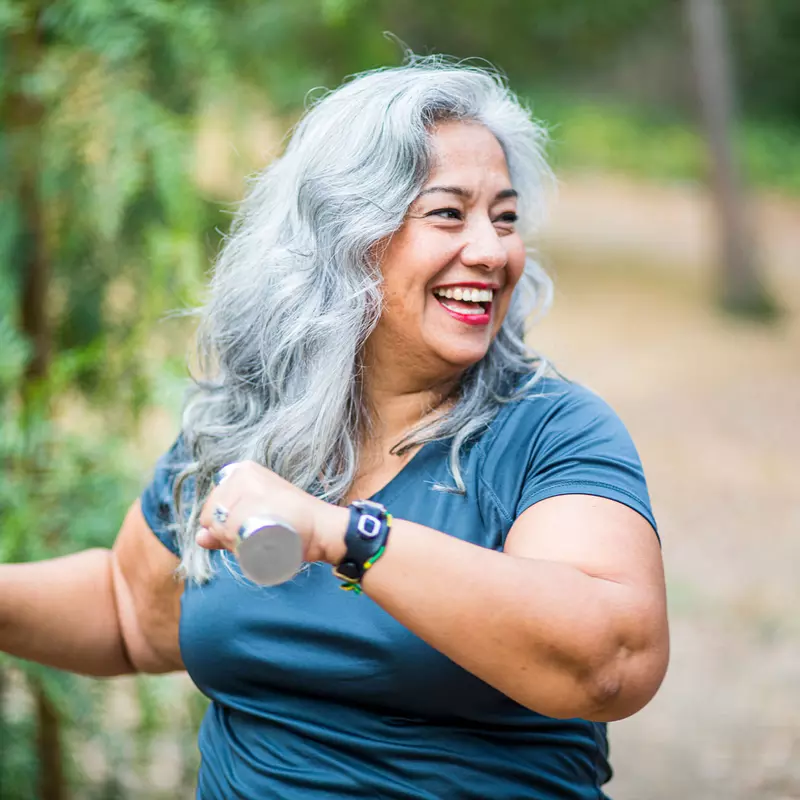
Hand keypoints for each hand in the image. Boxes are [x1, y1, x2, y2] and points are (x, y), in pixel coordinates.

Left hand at [197, 461, 348, 564]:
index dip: (224, 526)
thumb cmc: (290, 523)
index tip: (249, 529)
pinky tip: (258, 539)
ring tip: (260, 538)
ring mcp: (249, 484)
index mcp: (241, 471)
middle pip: (214, 516)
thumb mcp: (253, 522)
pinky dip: (238, 541)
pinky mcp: (256, 498)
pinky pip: (231, 528)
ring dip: (234, 541)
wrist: (320, 527)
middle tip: (256, 537)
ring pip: (222, 524)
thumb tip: (200, 538)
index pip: (212, 507)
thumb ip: (223, 530)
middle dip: (227, 535)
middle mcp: (242, 473)